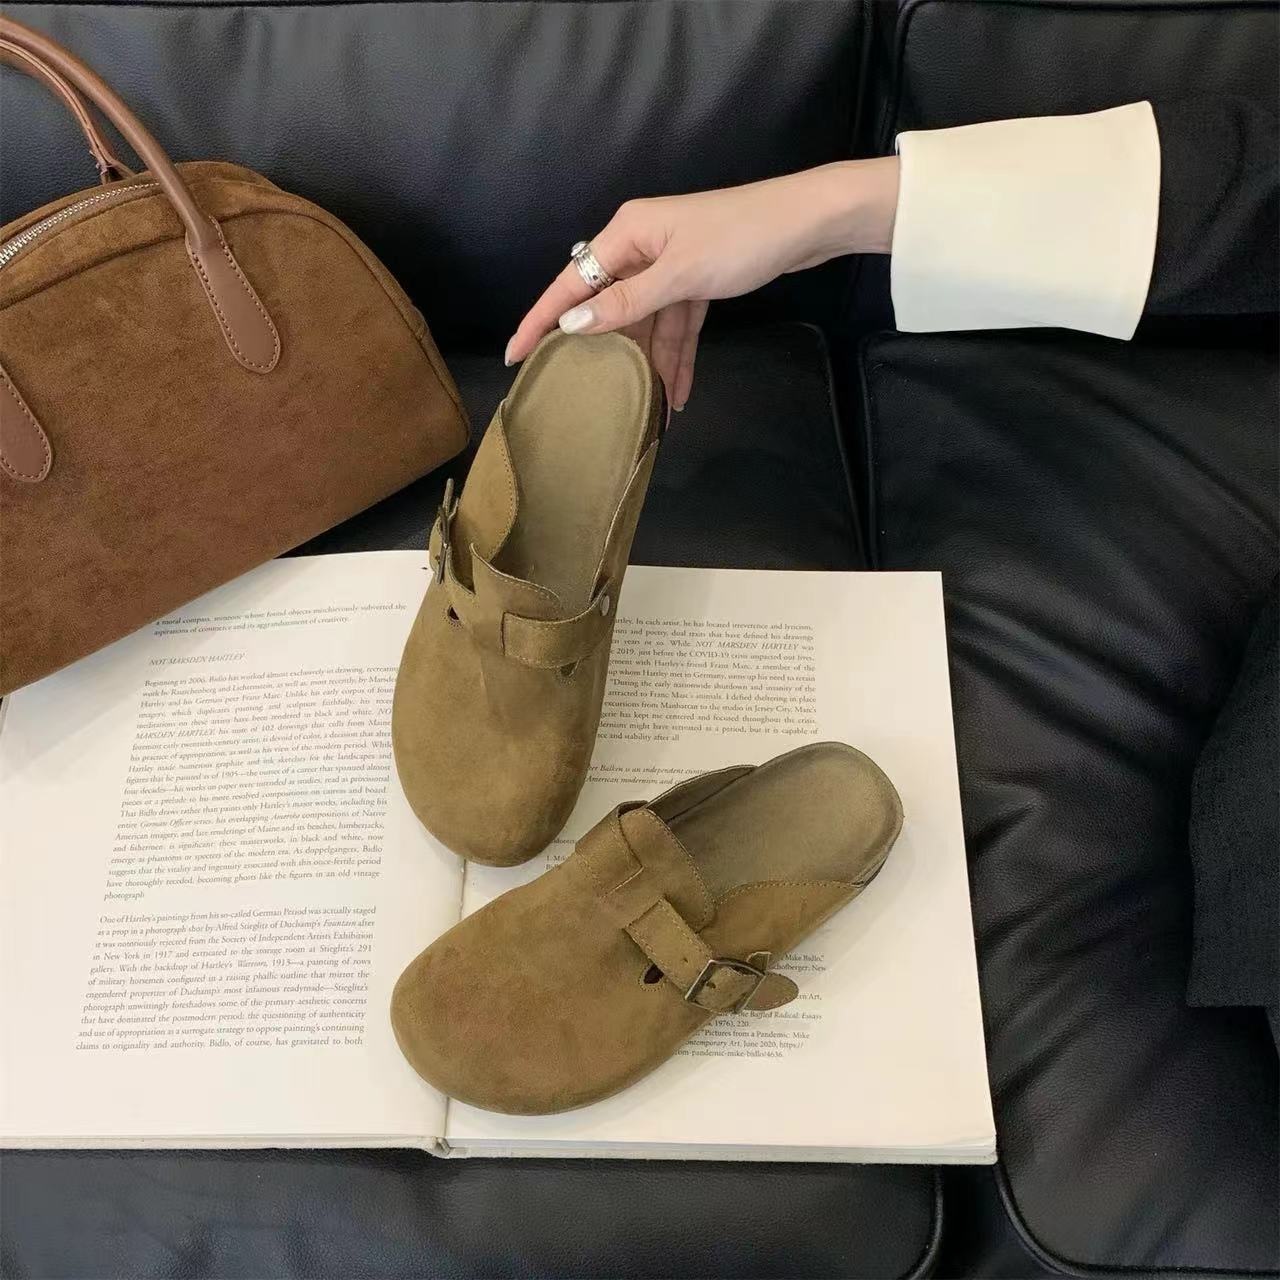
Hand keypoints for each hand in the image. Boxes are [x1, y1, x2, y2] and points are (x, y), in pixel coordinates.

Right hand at [505, 157, 898, 410]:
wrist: (809, 223)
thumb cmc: (743, 238)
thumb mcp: (681, 275)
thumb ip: (627, 303)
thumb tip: (573, 325)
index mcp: (628, 233)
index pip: (572, 283)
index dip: (541, 320)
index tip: (516, 355)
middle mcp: (643, 246)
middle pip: (608, 306)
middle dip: (602, 352)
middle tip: (581, 394)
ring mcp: (672, 264)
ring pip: (646, 323)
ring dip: (648, 365)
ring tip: (646, 411)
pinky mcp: (699, 279)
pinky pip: (677, 324)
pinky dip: (677, 355)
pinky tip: (678, 392)